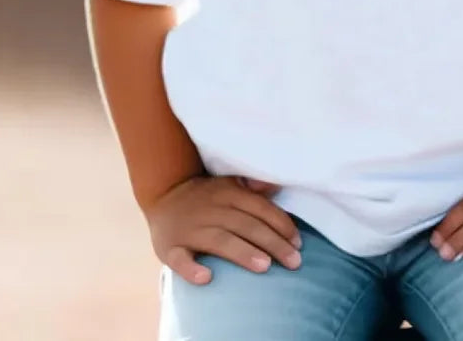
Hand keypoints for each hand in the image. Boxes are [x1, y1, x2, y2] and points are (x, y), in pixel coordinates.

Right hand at [143, 174, 301, 283]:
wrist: (163, 194)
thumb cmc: (207, 196)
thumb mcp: (230, 184)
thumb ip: (253, 187)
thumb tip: (276, 185)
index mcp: (228, 193)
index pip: (260, 208)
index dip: (281, 225)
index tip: (299, 243)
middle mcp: (211, 209)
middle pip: (246, 225)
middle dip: (273, 243)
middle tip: (294, 262)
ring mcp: (189, 229)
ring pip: (219, 240)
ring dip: (243, 253)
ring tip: (265, 266)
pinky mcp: (169, 247)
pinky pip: (179, 259)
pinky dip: (191, 269)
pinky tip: (206, 278)